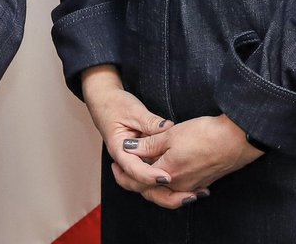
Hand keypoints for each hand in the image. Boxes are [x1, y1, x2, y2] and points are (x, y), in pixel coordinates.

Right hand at [80, 66, 177, 201]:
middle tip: (186, 195)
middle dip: (163, 194)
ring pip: (148, 185)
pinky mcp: (142, 159)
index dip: (150, 175)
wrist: (104, 100)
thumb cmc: (115, 104)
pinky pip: (153, 173)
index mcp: (119, 150)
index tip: (166, 177)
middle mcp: (126, 161)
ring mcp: (134, 161)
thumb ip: (150, 122)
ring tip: (190, 194)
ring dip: (168, 192)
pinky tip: (186, 183)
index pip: (133, 169)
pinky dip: (167, 180)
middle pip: (141, 186)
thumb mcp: (133, 111)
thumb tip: (168, 128)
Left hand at [119, 113, 262, 207]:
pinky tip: (168, 176)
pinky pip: (180, 190)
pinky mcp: (203, 182)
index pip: (139, 180)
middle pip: (151, 191)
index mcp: (168, 172)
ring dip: (152, 186)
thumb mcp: (171, 134)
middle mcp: (179, 184)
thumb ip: (148, 143)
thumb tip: (128, 149)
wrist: (235, 140)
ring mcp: (192, 186)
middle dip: (135, 184)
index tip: (115, 166)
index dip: (124, 174)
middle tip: (121, 175)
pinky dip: (169, 186)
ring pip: (165, 192)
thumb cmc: (203, 134)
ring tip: (142, 175)